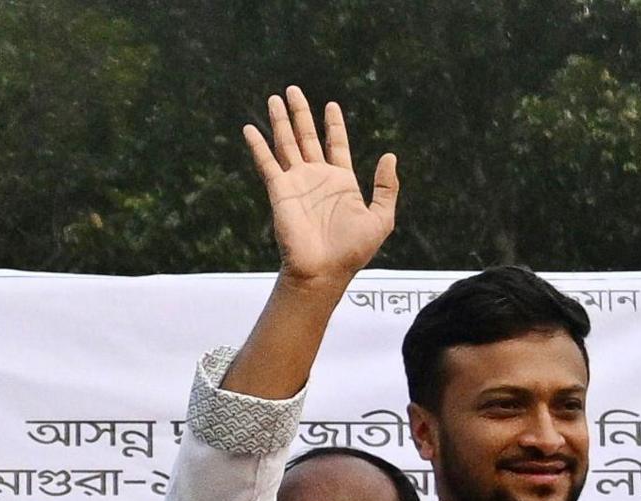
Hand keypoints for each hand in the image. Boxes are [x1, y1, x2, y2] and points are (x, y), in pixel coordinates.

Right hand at [243, 86, 398, 287]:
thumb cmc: (353, 250)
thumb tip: (389, 157)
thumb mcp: (381, 218)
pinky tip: (251, 128)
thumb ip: (386, 188)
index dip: (334, 125)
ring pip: (287, 143)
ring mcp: (297, 183)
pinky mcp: (280, 191)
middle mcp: (318, 178)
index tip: (331, 105)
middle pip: (308, 137)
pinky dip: (258, 145)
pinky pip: (267, 163)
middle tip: (294, 90)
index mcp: (342, 182)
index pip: (337, 145)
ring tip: (275, 97)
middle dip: (301, 113)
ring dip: (280, 120)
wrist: (324, 270)